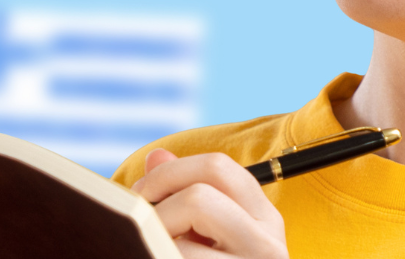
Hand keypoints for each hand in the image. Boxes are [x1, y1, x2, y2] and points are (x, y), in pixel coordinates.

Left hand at [130, 149, 287, 258]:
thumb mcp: (206, 240)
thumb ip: (184, 199)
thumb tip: (156, 156)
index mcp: (264, 220)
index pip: (217, 168)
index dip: (169, 173)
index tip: (141, 196)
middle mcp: (268, 243)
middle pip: (200, 193)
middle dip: (158, 202)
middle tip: (136, 225)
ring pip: (188, 226)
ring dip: (155, 237)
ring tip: (150, 248)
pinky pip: (181, 256)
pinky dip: (158, 253)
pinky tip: (158, 257)